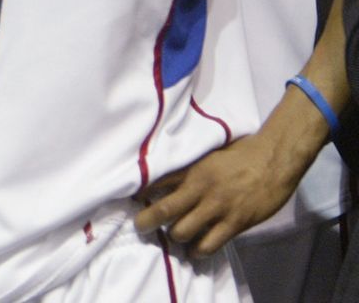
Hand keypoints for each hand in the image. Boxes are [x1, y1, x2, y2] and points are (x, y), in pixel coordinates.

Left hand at [135, 133, 305, 255]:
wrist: (275, 159)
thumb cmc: (242, 153)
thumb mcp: (209, 154)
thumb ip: (190, 168)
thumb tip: (169, 177)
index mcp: (192, 169)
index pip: (156, 182)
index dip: (139, 193)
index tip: (130, 200)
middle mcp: (200, 188)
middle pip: (163, 210)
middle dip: (146, 222)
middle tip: (140, 227)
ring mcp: (217, 207)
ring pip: (183, 231)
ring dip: (175, 238)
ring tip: (174, 238)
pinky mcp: (236, 222)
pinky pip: (210, 244)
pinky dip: (199, 251)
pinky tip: (195, 252)